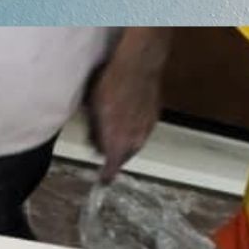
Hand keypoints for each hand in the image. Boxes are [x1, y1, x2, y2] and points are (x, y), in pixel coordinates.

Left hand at [89, 28, 170, 181]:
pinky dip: (133, 130)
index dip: (107, 176)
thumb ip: (97, 131)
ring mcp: (147, 129)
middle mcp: (136, 140)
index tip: (103, 181)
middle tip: (100, 146)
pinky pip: (142, 132)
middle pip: (123, 156)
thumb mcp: (95, 110)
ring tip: (112, 129)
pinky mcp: (154, 119)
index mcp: (119, 141)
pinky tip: (125, 117)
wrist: (138, 68)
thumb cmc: (113, 85)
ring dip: (123, 141)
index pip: (113, 168)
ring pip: (134, 144)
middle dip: (113, 154)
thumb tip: (97, 142)